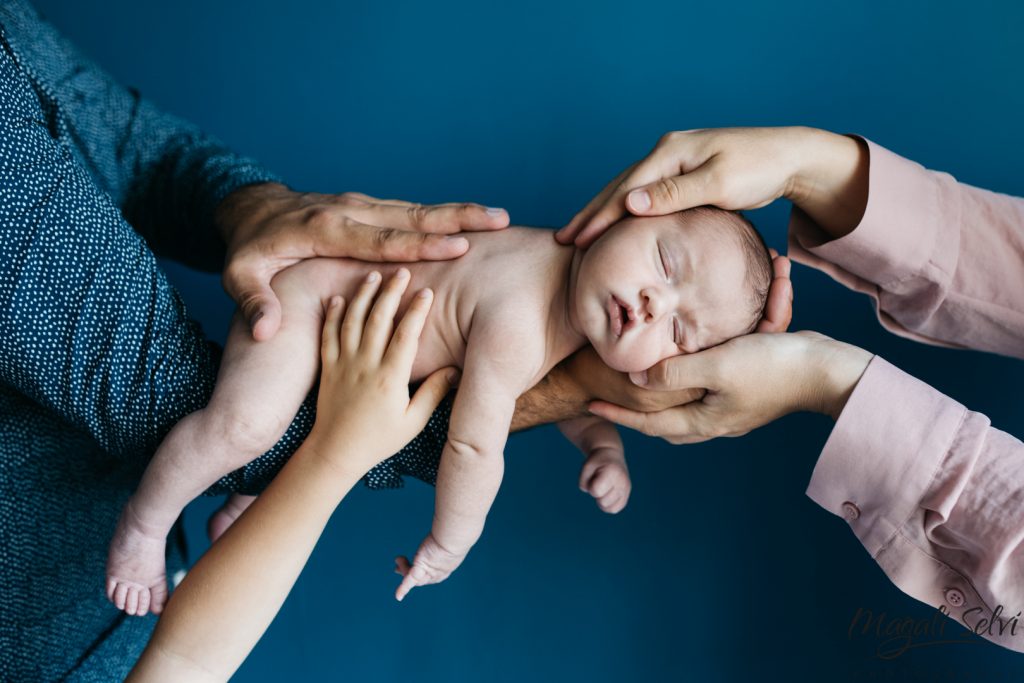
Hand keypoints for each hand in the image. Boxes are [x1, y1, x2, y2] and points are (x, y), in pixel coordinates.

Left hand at [216, 183, 509, 339]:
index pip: (380, 240)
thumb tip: (264, 331)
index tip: (457, 248)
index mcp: (326, 230)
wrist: (250, 208)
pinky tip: (471, 223)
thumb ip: (255, 302)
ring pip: (417, 211)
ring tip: (500, 219)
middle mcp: (351, 212)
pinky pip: (410, 214)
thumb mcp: (239, 276)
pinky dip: (443, 216)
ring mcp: (362, 206)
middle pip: (411, 216)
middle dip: (457, 218)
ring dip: (458, 214)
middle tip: (499, 220)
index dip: (419, 245)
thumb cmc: (248, 249)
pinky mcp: (368, 209)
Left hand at [311, 268, 457, 473]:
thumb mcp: (413, 422)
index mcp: (391, 378)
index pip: (407, 335)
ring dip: (363, 295)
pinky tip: (338, 298)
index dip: (418, 311)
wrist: (336, 452)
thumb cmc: (379, 440)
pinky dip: (333, 314)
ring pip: (352, 321)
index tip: (428, 291)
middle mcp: (366, 365)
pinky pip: (328, 334)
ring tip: (373, 274)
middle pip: (379, 319)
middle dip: (391, 291)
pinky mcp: (328, 367)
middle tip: (402, 271)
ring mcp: (344, 364)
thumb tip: (455, 369)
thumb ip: (434, 393)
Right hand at [394, 533, 467, 601]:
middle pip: (421, 578)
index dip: (421, 572)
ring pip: (413, 577)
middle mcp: (438, 573)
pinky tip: (398, 596)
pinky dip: (403, 589)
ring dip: (403, 568)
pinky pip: (409, 581)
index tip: (413, 564)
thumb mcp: (448, 539)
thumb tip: (448, 526)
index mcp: (445, 567)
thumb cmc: (454, 534)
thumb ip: (445, 538)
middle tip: (397, 569)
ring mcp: (430, 572)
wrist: (454, 538)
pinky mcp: (421, 568)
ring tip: (398, 558)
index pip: (432, 573)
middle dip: (408, 572)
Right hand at [556, 126, 865, 247]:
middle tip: (564, 240)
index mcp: (670, 152)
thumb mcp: (719, 184)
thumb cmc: (759, 170)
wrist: (789, 157)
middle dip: (589, 215)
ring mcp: (673, 161)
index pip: (624, 190)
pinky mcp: (682, 173)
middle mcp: (666, 152)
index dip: (598, 217)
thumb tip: (630, 203)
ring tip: (579, 235)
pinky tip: (613, 225)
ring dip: (601, 214)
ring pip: (627, 191)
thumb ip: (674, 194)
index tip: (578, 241)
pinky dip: (623, 210)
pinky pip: (643, 194)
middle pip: (617, 188)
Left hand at [579, 448, 631, 513]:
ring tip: (604, 487)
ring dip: (602, 500)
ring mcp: (626, 489)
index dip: (590, 486)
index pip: (596, 491)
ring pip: (610, 509)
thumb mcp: (585, 467)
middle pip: (603, 502)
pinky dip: (608, 505)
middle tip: (599, 482)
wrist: (611, 454)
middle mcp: (622, 482)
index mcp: (612, 472)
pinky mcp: (627, 494)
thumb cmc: (597, 461)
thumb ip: (583, 482)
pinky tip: (607, 493)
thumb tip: (595, 496)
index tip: (595, 476)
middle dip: (597, 494)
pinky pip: (615, 509)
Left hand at [588, 332, 872, 444]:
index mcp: (706, 421)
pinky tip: (688, 366)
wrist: (827, 369)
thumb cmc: (772, 367)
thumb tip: (635, 380)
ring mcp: (735, 408)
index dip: (618, 414)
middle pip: (668, 423)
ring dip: (665, 395)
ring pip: (688, 407)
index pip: (650, 423)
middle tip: (613, 398)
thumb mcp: (715, 366)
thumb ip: (673, 372)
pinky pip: (710, 388)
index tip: (589, 403)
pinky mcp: (750, 390)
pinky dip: (693, 378)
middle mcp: (718, 419)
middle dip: (640, 414)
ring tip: (642, 384)